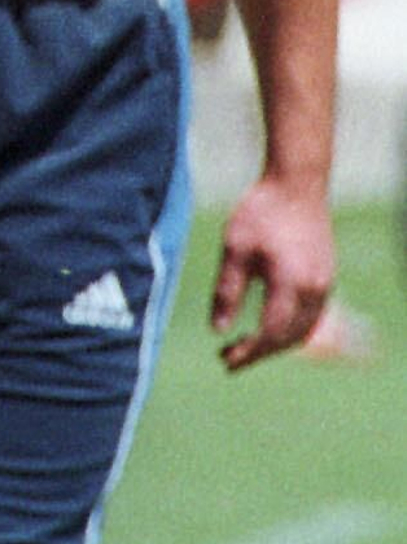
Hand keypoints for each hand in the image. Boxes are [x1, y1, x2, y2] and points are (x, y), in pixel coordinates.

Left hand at [212, 175, 334, 370]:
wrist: (297, 184)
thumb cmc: (261, 212)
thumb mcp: (234, 249)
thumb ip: (227, 291)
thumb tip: (218, 331)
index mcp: (291, 282)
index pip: (271, 332)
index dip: (249, 351)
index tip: (225, 360)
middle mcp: (314, 289)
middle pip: (289, 338)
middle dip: (259, 353)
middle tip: (228, 359)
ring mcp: (325, 285)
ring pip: (304, 331)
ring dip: (275, 344)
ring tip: (244, 347)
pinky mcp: (326, 279)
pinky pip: (311, 317)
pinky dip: (289, 330)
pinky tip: (266, 328)